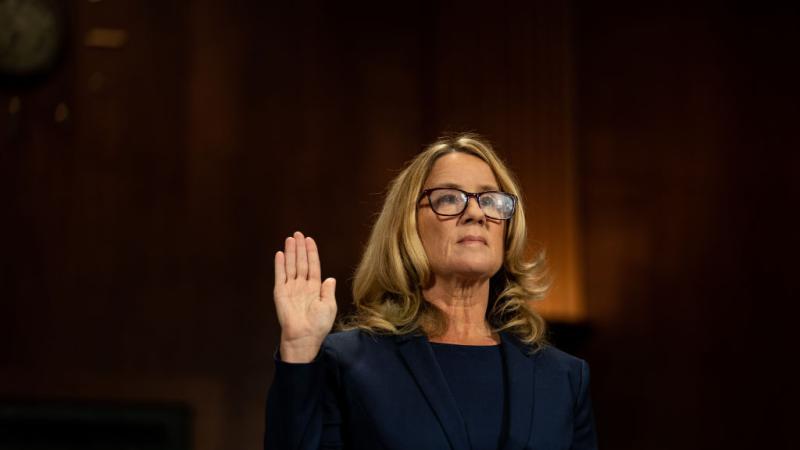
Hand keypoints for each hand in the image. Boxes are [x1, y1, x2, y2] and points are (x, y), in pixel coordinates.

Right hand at [274, 231, 336, 362]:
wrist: (304, 336)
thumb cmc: (318, 325)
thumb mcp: (329, 306)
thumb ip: (328, 291)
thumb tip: (330, 278)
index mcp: (315, 288)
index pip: (313, 266)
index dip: (311, 253)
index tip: (309, 240)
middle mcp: (302, 286)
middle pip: (301, 262)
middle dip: (300, 248)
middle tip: (298, 233)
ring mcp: (290, 288)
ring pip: (291, 266)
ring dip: (290, 252)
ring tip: (290, 238)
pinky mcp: (280, 293)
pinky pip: (280, 276)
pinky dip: (280, 265)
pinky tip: (280, 254)